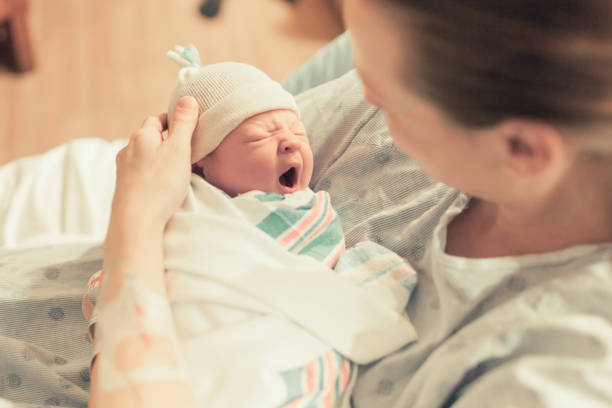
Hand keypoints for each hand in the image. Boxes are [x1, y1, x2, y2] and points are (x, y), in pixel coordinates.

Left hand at [111, 96, 198, 228]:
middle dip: (164, 140)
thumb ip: (184, 124)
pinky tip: (160, 185)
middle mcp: (128, 149)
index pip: (156, 119)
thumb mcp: (179, 149)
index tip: (185, 126)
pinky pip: (140, 173)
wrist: (136, 220)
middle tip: (183, 147)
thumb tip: (188, 99)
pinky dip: (151, 174)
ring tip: (174, 168)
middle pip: (148, 138)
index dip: (171, 121)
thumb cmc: (160, 184)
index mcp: (142, 136)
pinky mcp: (125, 187)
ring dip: (157, 158)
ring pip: (143, 156)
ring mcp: (124, 169)